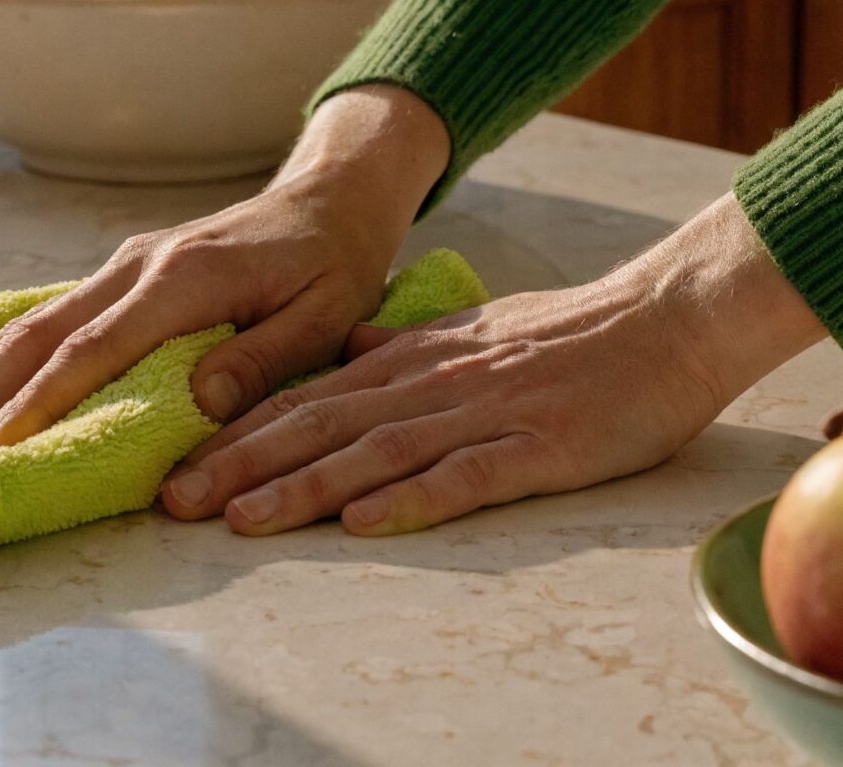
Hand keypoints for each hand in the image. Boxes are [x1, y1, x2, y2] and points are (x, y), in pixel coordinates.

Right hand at [0, 86, 450, 447]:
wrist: (331, 199)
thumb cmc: (334, 265)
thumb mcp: (323, 318)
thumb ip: (260, 360)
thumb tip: (195, 402)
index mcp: (184, 278)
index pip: (96, 348)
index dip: (42, 400)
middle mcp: (138, 265)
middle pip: (40, 333)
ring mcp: (123, 264)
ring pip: (30, 322)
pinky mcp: (121, 273)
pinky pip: (48, 314)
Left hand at [158, 194, 827, 534]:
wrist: (669, 319)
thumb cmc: (580, 334)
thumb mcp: (480, 328)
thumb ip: (410, 346)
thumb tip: (348, 353)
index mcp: (421, 360)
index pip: (313, 398)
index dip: (242, 432)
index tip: (180, 463)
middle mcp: (439, 384)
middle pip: (324, 426)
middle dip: (242, 464)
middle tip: (172, 501)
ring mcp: (487, 416)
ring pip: (376, 453)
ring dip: (302, 488)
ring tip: (239, 519)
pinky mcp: (539, 448)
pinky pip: (465, 477)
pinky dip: (409, 500)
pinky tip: (364, 522)